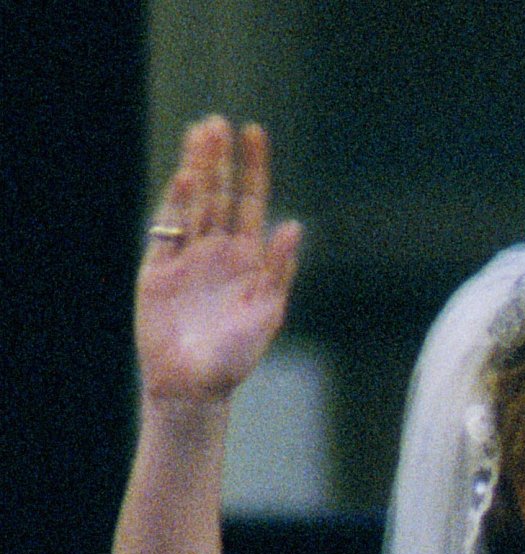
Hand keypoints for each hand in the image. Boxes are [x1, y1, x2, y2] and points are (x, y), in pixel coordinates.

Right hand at [137, 116, 301, 402]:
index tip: (254, 133)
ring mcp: (187, 258)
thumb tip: (294, 227)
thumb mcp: (266, 314)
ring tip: (200, 133)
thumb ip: (278, 271)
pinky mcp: (158, 270)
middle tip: (219, 122)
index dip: (253, 168)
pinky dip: (176, 203)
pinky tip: (186, 178)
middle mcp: (217, 254)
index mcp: (247, 262)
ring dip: (197, 169)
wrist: (193, 387)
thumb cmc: (235, 359)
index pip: (250, 203)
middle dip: (219, 159)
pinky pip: (167, 228)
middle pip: (218, 194)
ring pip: (192, 203)